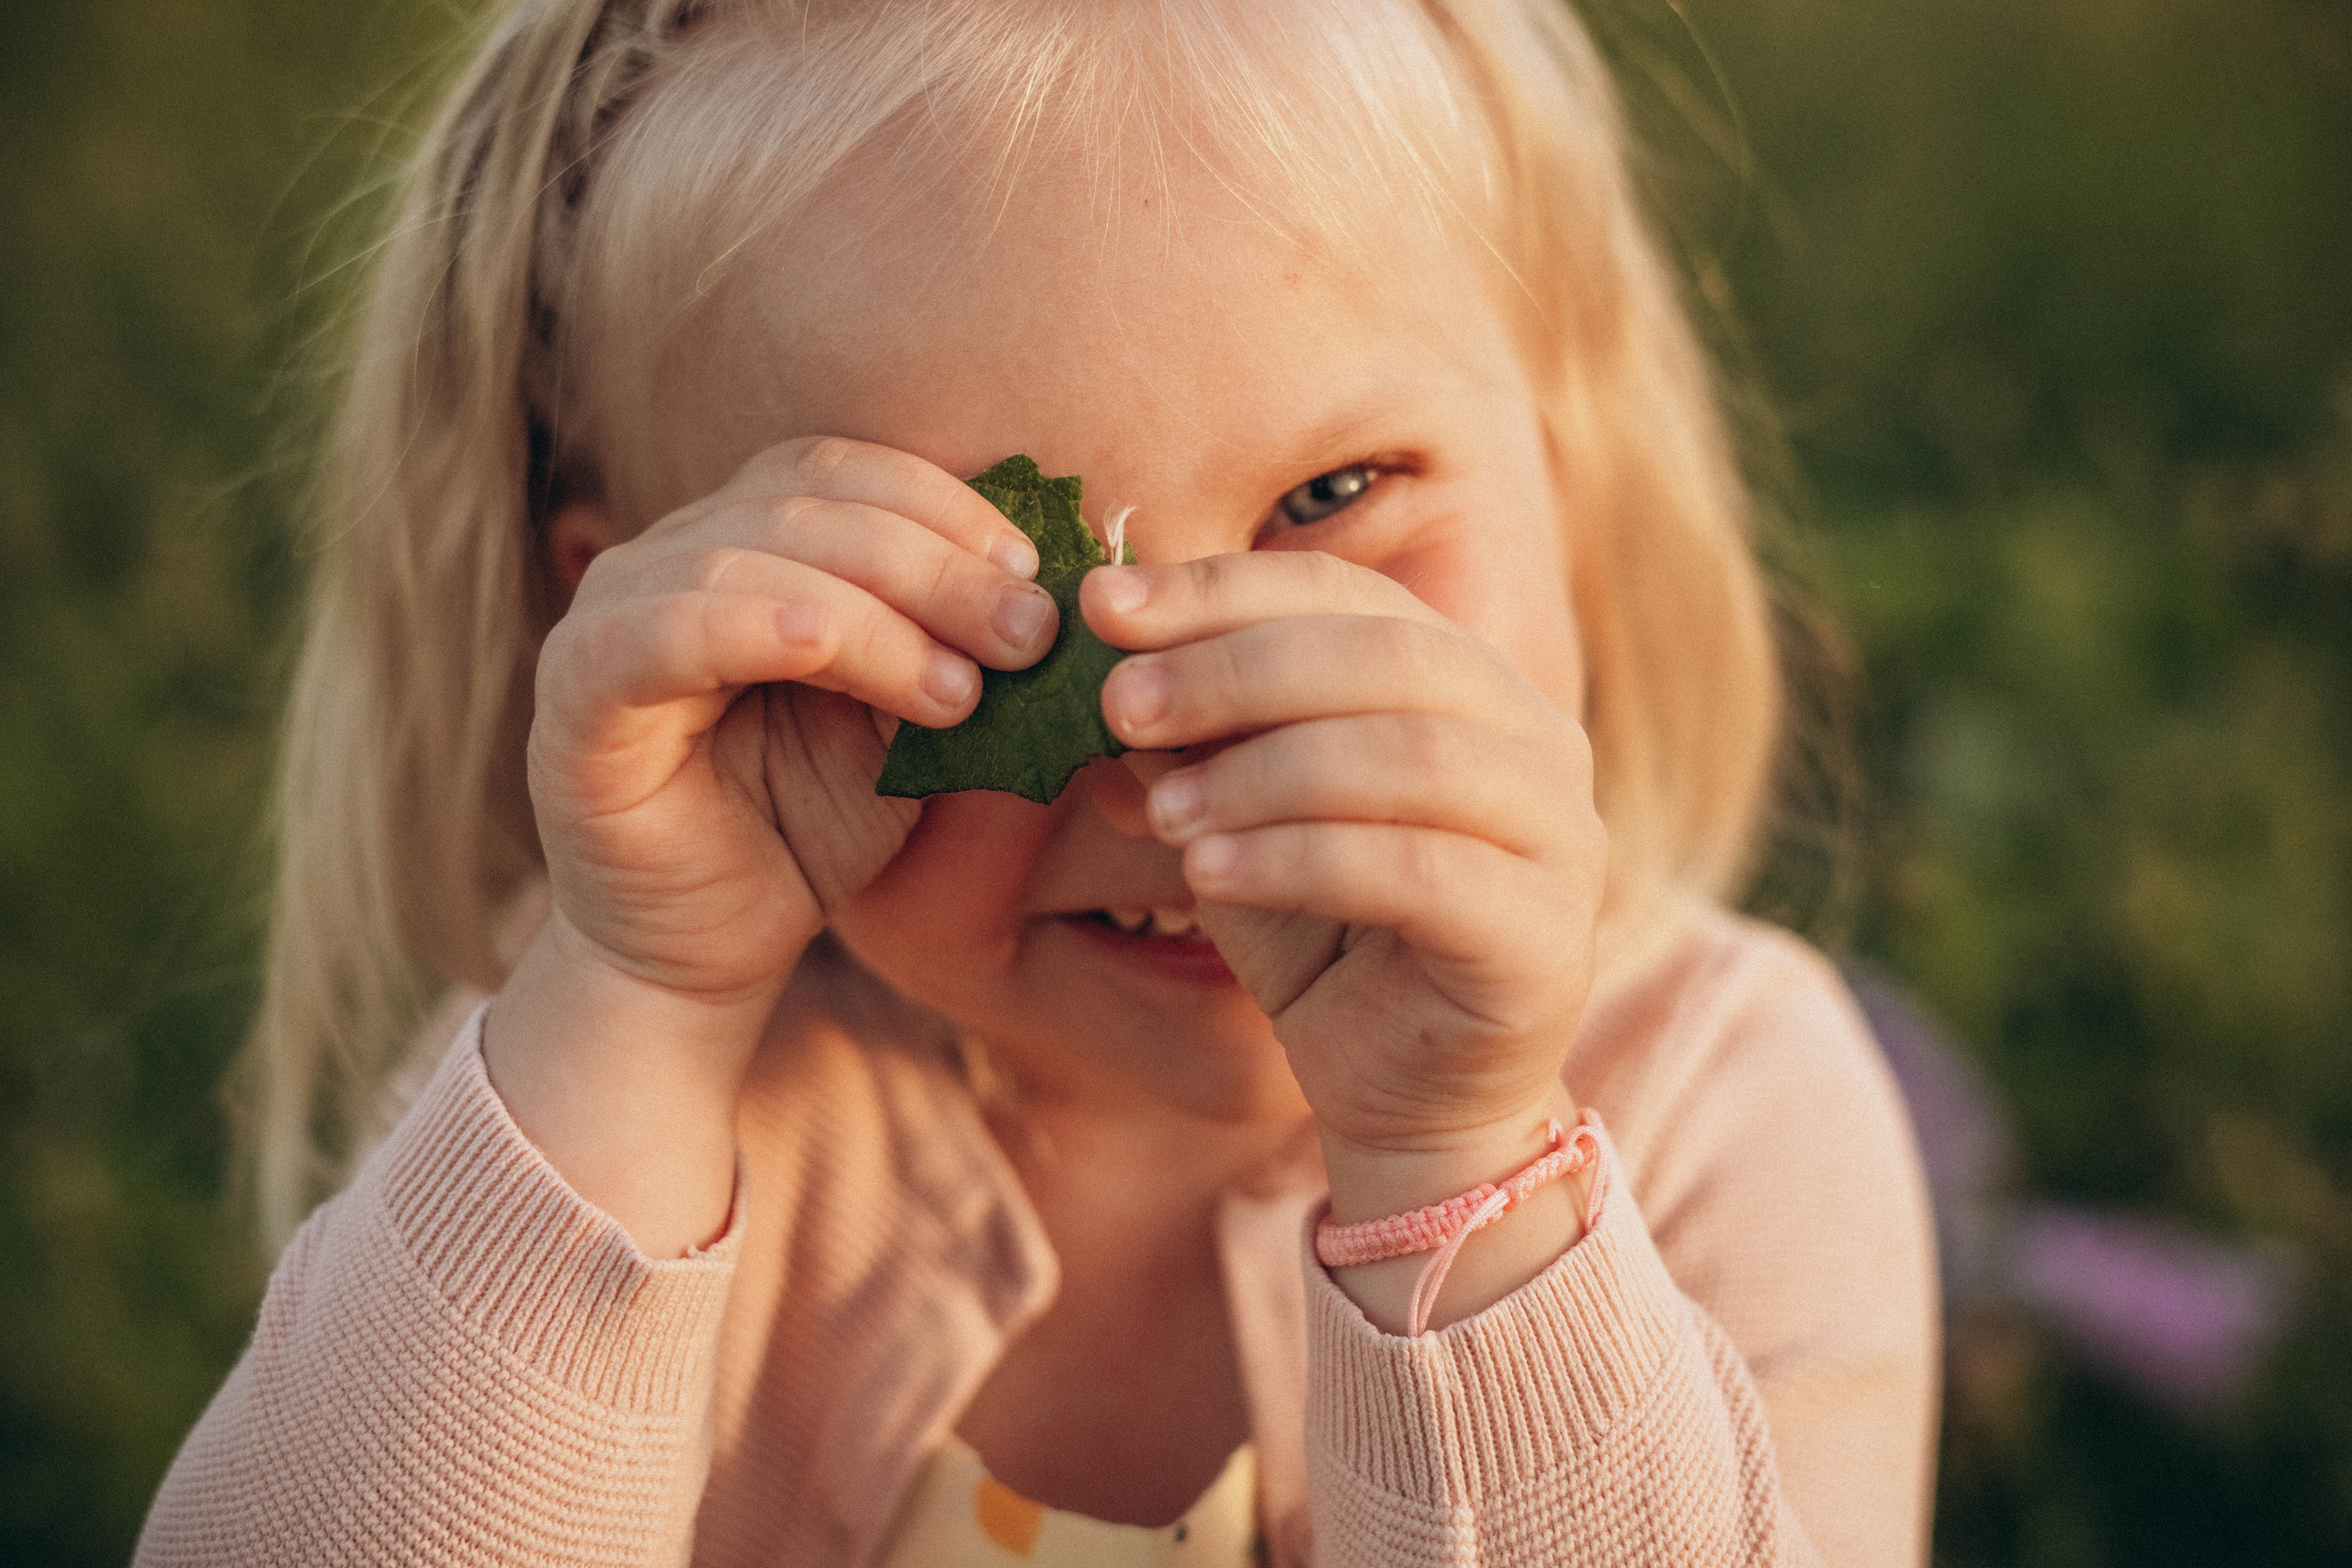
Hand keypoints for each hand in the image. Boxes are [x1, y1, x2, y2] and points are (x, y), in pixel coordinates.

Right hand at [492, 437, 1056, 1253]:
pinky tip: (828, 648)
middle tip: (1030, 633)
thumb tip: (1062, 593)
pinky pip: (663, 633)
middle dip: (937, 565)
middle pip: (808, 504)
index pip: (847, 474)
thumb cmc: (809, 831)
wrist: (708, 954)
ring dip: (875, 611)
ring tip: (964, 690)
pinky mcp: (575, 694)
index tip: (1039, 572)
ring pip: (749, 557)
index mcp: (745, 538)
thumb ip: (959, 651)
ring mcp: (610, 614)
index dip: (947, 507)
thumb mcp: (908, 727)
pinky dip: (754, 623)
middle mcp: (668, 555)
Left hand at [1085, 551, 1605, 1323]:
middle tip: (1121, 703)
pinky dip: (1301, 861)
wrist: (1405, 1102)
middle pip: (1385, 655)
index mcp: (1466, 679)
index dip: (1221, 590)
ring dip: (1265, 770)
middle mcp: (1535, 737)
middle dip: (1236, 669)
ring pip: (1411, 757)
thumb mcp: (1238, 825)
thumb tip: (1104, 665)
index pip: (1344, 593)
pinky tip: (1207, 877)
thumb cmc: (1324, 942)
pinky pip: (1419, 873)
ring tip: (1162, 810)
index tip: (1103, 604)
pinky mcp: (1546, 936)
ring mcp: (1560, 834)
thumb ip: (1193, 747)